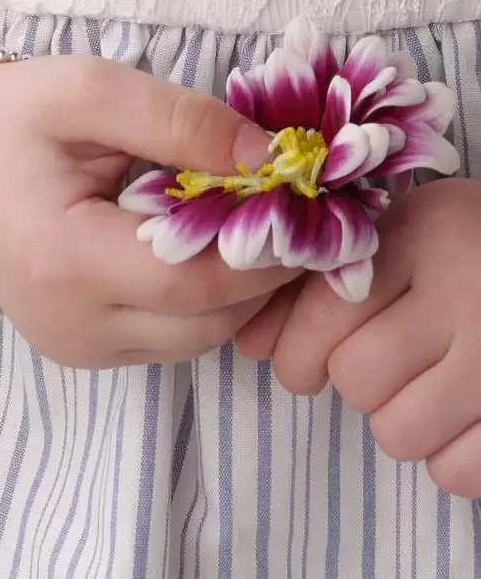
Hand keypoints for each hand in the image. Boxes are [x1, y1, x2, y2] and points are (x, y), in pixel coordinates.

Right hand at [0, 54, 299, 368]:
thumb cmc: (11, 116)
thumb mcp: (89, 88)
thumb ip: (180, 119)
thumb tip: (271, 158)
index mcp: (63, 261)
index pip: (197, 281)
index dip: (269, 248)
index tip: (310, 200)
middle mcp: (69, 324)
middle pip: (208, 320)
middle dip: (264, 270)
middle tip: (291, 207)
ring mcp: (75, 346)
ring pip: (198, 337)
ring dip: (239, 287)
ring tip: (247, 222)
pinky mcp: (82, 348)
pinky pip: (172, 336)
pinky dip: (204, 299)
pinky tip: (200, 246)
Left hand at [238, 179, 480, 497]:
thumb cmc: (463, 248)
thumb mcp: (396, 238)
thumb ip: (317, 283)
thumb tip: (249, 344)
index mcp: (424, 236)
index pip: (326, 313)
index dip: (296, 350)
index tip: (300, 362)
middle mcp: (467, 294)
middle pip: (355, 380)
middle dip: (352, 380)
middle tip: (380, 360)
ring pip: (398, 433)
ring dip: (396, 419)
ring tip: (422, 382)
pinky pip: (456, 471)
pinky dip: (446, 455)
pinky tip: (457, 413)